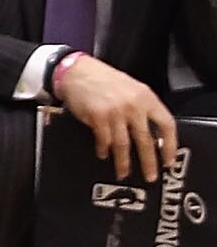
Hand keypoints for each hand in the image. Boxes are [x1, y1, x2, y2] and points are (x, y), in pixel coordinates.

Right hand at [58, 51, 177, 184]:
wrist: (76, 70)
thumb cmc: (103, 79)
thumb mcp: (131, 88)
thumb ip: (143, 108)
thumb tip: (155, 137)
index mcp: (145, 96)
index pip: (166, 124)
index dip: (170, 146)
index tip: (169, 160)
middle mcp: (132, 104)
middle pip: (146, 140)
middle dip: (149, 162)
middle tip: (150, 176)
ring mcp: (115, 111)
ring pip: (124, 145)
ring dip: (124, 162)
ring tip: (123, 172)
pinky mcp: (97, 117)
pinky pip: (105, 141)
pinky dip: (104, 150)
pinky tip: (103, 153)